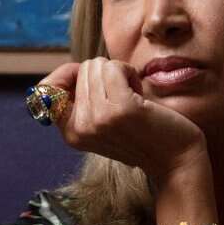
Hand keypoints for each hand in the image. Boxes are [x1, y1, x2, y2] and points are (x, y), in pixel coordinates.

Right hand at [36, 58, 207, 180]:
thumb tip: (71, 70)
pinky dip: (129, 72)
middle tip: (123, 98)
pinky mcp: (120, 110)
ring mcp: (98, 119)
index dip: (68, 75)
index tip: (93, 81)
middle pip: (80, 71)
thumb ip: (82, 101)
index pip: (48, 89)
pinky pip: (115, 68)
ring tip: (133, 96)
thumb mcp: (103, 122)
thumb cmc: (143, 133)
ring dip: (119, 73)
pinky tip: (140, 91)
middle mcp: (80, 128)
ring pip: (97, 66)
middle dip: (105, 76)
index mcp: (70, 134)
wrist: (175, 158)